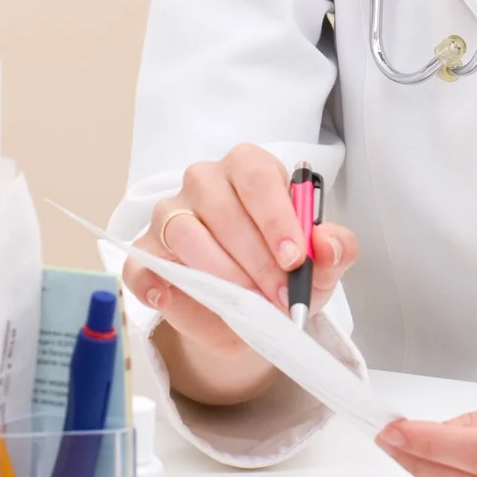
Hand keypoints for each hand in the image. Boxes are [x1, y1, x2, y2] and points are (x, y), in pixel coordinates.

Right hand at [122, 143, 357, 405]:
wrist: (251, 307)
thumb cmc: (283, 269)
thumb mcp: (319, 264)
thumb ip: (334, 251)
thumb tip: (326, 246)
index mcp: (249, 168)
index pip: (257, 177)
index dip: (276, 218)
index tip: (294, 259)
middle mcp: (205, 181)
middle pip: (222, 209)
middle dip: (255, 259)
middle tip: (278, 298)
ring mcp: (169, 213)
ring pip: (183, 232)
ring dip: (217, 273)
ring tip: (245, 306)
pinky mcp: (146, 250)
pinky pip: (141, 263)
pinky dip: (151, 282)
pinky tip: (167, 299)